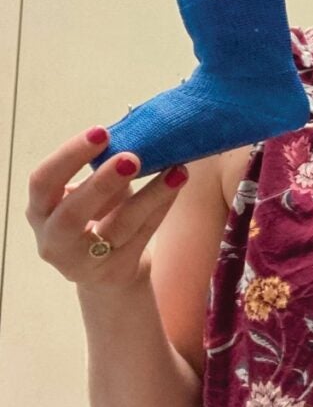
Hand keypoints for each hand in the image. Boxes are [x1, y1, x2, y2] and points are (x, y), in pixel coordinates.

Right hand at [26, 128, 188, 292]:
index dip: (69, 156)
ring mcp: (84, 262)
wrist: (107, 274)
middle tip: (131, 157)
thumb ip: (102, 169)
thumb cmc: (96, 219)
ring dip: (150, 194)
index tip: (101, 132)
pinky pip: (144, 234)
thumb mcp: (89, 195)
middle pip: (71, 214)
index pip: (43, 182)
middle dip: (101, 182)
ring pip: (119, 226)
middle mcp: (54, 240)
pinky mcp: (116, 271)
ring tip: (175, 169)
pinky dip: (162, 205)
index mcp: (41, 211)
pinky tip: (177, 182)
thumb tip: (135, 133)